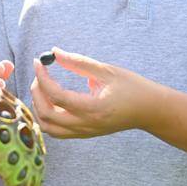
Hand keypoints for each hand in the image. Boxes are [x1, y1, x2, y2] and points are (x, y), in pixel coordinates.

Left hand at [30, 48, 162, 138]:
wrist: (150, 110)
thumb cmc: (132, 87)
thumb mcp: (107, 71)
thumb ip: (78, 62)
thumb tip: (54, 52)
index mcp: (94, 109)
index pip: (57, 96)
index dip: (42, 77)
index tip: (38, 62)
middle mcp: (86, 125)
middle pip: (47, 115)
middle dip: (36, 93)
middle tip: (40, 75)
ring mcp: (84, 132)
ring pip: (48, 128)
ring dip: (39, 108)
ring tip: (44, 88)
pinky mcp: (84, 134)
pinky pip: (57, 131)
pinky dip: (47, 117)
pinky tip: (51, 100)